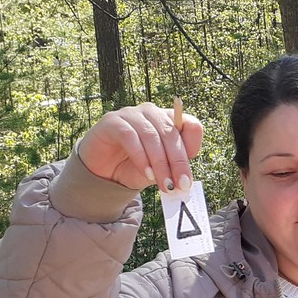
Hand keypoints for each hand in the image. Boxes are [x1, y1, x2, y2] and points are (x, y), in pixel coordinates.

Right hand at [75, 102, 204, 191]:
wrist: (104, 173)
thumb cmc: (136, 168)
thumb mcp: (160, 170)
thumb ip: (173, 168)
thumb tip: (186, 179)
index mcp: (169, 120)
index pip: (191, 125)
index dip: (192, 147)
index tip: (188, 176)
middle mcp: (152, 112)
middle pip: (171, 132)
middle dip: (178, 162)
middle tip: (181, 185)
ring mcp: (132, 114)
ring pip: (151, 135)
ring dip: (160, 163)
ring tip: (164, 184)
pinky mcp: (112, 121)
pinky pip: (130, 136)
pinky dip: (141, 157)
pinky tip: (147, 173)